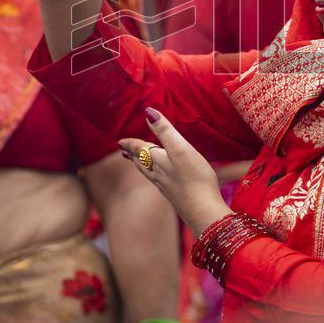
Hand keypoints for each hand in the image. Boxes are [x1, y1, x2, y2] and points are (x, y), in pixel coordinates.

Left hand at [119, 108, 232, 236]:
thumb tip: (148, 112)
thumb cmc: (194, 178)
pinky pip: (159, 183)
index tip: (120, 142)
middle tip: (123, 151)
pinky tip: (162, 180)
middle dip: (132, 155)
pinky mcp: (176, 196)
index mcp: (158, 161)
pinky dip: (154, 176)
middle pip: (141, 163)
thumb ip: (165, 131)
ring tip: (137, 163)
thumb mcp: (180, 148)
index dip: (131, 144)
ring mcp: (167, 187)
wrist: (203, 210)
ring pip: (149, 174)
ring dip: (141, 166)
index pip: (140, 150)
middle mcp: (159, 175)